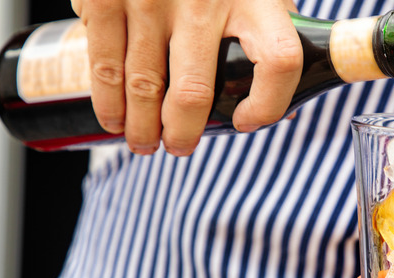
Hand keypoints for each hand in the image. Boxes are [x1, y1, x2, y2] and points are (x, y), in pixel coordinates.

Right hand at [70, 0, 302, 155]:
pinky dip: (108, 102)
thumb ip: (273, 34)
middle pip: (195, 91)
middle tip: (177, 147)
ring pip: (145, 87)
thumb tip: (288, 106)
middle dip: (183, 133)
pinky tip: (114, 117)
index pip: (279, 61)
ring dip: (141, 127)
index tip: (247, 122)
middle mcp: (204, 0)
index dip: (269, 104)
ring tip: (142, 143)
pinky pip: (105, 65)